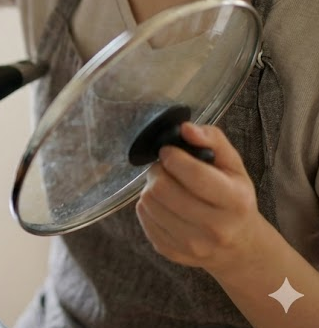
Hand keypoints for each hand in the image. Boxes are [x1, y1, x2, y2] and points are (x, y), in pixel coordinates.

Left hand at [136, 122, 267, 276]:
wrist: (237, 246)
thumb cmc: (234, 198)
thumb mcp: (234, 166)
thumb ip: (213, 139)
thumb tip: (185, 128)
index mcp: (234, 202)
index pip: (193, 175)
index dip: (173, 156)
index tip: (170, 151)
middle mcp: (215, 228)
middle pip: (163, 188)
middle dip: (159, 170)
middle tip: (166, 168)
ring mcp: (191, 244)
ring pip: (148, 202)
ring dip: (151, 187)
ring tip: (165, 184)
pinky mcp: (170, 251)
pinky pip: (143, 217)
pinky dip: (148, 205)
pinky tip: (164, 203)